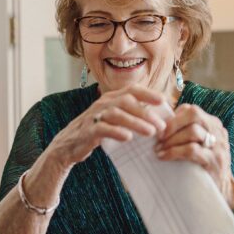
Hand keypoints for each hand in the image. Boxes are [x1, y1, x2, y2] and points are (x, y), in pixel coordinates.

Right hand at [49, 87, 167, 170]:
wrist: (70, 144)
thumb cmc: (97, 131)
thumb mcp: (114, 119)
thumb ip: (131, 115)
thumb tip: (159, 118)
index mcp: (112, 98)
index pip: (132, 90)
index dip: (149, 94)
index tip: (164, 101)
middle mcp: (104, 103)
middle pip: (127, 101)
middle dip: (146, 112)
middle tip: (161, 126)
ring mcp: (95, 116)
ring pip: (117, 114)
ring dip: (135, 122)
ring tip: (150, 132)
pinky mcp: (88, 131)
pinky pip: (102, 128)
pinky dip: (116, 132)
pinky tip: (127, 138)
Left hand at [154, 103, 233, 207]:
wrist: (218, 192)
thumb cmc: (201, 167)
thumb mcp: (197, 146)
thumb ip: (184, 134)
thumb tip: (158, 127)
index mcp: (212, 124)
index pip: (190, 110)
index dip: (172, 117)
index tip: (159, 129)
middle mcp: (218, 131)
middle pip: (194, 114)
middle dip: (172, 125)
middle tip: (158, 137)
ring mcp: (218, 145)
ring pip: (193, 131)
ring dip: (171, 140)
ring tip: (159, 149)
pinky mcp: (214, 160)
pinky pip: (192, 150)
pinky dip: (174, 152)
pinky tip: (164, 157)